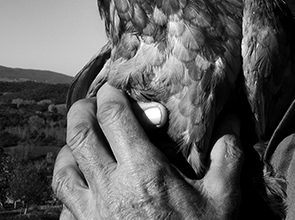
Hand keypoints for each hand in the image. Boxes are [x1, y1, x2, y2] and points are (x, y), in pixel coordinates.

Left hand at [53, 84, 242, 219]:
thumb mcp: (223, 199)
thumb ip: (227, 156)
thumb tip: (232, 119)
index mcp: (142, 171)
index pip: (113, 117)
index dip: (110, 95)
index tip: (115, 88)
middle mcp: (108, 189)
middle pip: (79, 136)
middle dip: (82, 112)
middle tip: (91, 104)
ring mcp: (90, 215)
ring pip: (62, 171)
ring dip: (69, 151)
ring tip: (81, 145)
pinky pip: (63, 208)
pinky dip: (69, 192)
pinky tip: (84, 191)